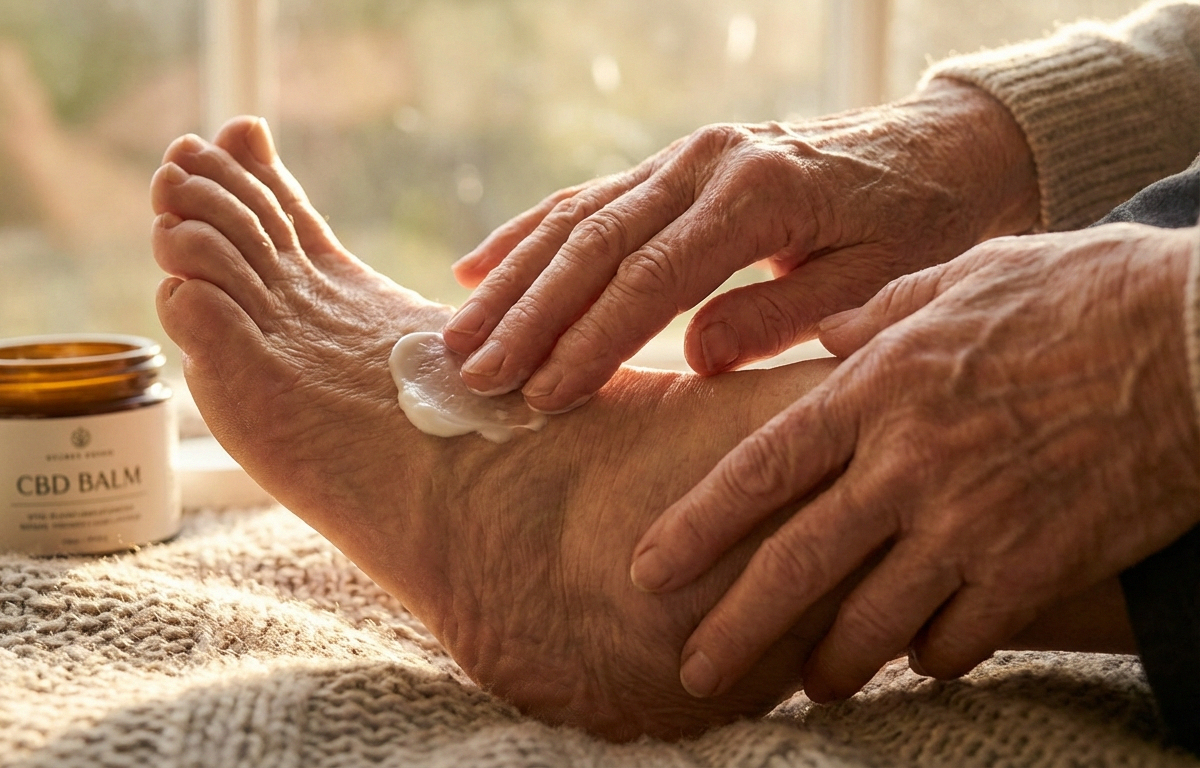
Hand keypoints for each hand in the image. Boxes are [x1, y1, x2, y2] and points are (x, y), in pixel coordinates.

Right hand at [442, 79, 1039, 412]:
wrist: (940, 148)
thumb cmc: (917, 224)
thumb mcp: (874, 280)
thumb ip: (783, 316)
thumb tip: (692, 357)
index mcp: (758, 193)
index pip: (653, 278)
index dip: (592, 340)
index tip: (543, 397)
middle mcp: (707, 163)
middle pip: (594, 244)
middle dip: (527, 315)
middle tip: (474, 376)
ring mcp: (682, 157)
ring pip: (575, 218)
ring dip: (510, 279)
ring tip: (456, 337)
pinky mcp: (671, 163)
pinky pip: (585, 196)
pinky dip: (526, 233)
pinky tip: (472, 266)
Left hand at [628, 223, 1199, 701]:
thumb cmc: (1084, 293)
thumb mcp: (966, 278)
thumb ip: (882, 313)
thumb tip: (829, 332)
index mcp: (878, 388)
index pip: (760, 470)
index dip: (696, 526)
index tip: (648, 567)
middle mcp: (909, 463)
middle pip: (797, 564)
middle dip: (735, 627)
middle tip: (695, 668)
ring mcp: (972, 522)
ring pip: (873, 620)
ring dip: (832, 661)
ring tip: (809, 681)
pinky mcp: (1036, 566)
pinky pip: (959, 637)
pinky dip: (930, 654)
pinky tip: (920, 655)